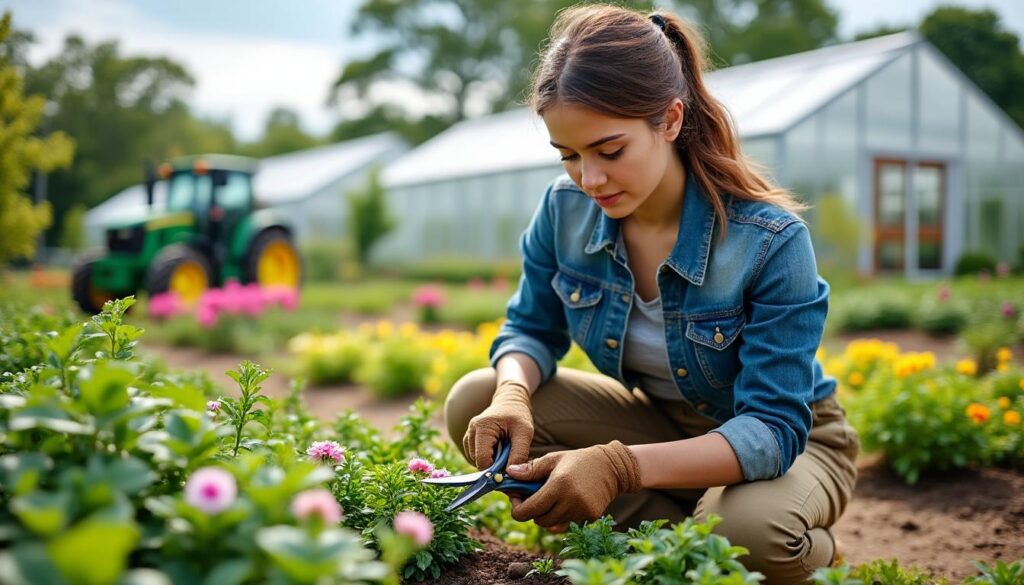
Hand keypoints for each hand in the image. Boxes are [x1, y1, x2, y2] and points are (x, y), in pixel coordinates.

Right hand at [463, 380, 533, 468]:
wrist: (511, 401)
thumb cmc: (519, 415)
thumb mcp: (525, 433)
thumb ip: (519, 454)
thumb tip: (511, 474)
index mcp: (483, 427)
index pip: (482, 459)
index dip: (495, 470)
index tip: (509, 471)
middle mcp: (471, 430)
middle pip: (477, 461)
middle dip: (493, 466)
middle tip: (509, 461)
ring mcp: (469, 434)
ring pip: (474, 460)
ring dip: (489, 462)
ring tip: (504, 453)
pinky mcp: (470, 438)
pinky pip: (474, 456)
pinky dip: (486, 458)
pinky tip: (498, 452)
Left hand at [505, 441, 642, 528]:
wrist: (611, 467)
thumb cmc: (578, 460)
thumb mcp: (553, 459)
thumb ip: (531, 469)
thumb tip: (509, 474)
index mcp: (559, 484)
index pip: (530, 509)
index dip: (518, 509)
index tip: (516, 501)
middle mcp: (570, 500)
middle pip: (540, 520)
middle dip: (532, 512)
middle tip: (532, 498)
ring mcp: (581, 510)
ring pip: (553, 523)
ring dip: (547, 514)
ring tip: (551, 497)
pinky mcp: (590, 516)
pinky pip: (568, 522)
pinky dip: (562, 515)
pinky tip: (567, 500)